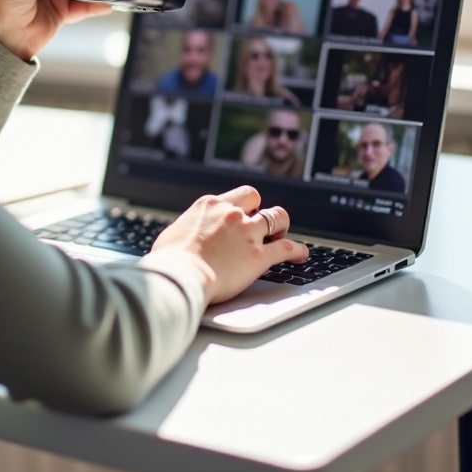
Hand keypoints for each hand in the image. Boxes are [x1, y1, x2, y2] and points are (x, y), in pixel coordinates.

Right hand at [149, 185, 308, 304]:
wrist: (180, 276)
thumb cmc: (170, 259)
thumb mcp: (174, 232)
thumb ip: (188, 229)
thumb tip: (185, 236)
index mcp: (210, 205)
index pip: (236, 195)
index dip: (243, 205)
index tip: (243, 214)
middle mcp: (231, 214)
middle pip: (258, 200)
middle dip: (261, 210)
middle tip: (261, 226)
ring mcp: (247, 233)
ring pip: (277, 218)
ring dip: (281, 226)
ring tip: (281, 235)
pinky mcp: (258, 257)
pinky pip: (287, 248)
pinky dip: (297, 251)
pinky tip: (301, 254)